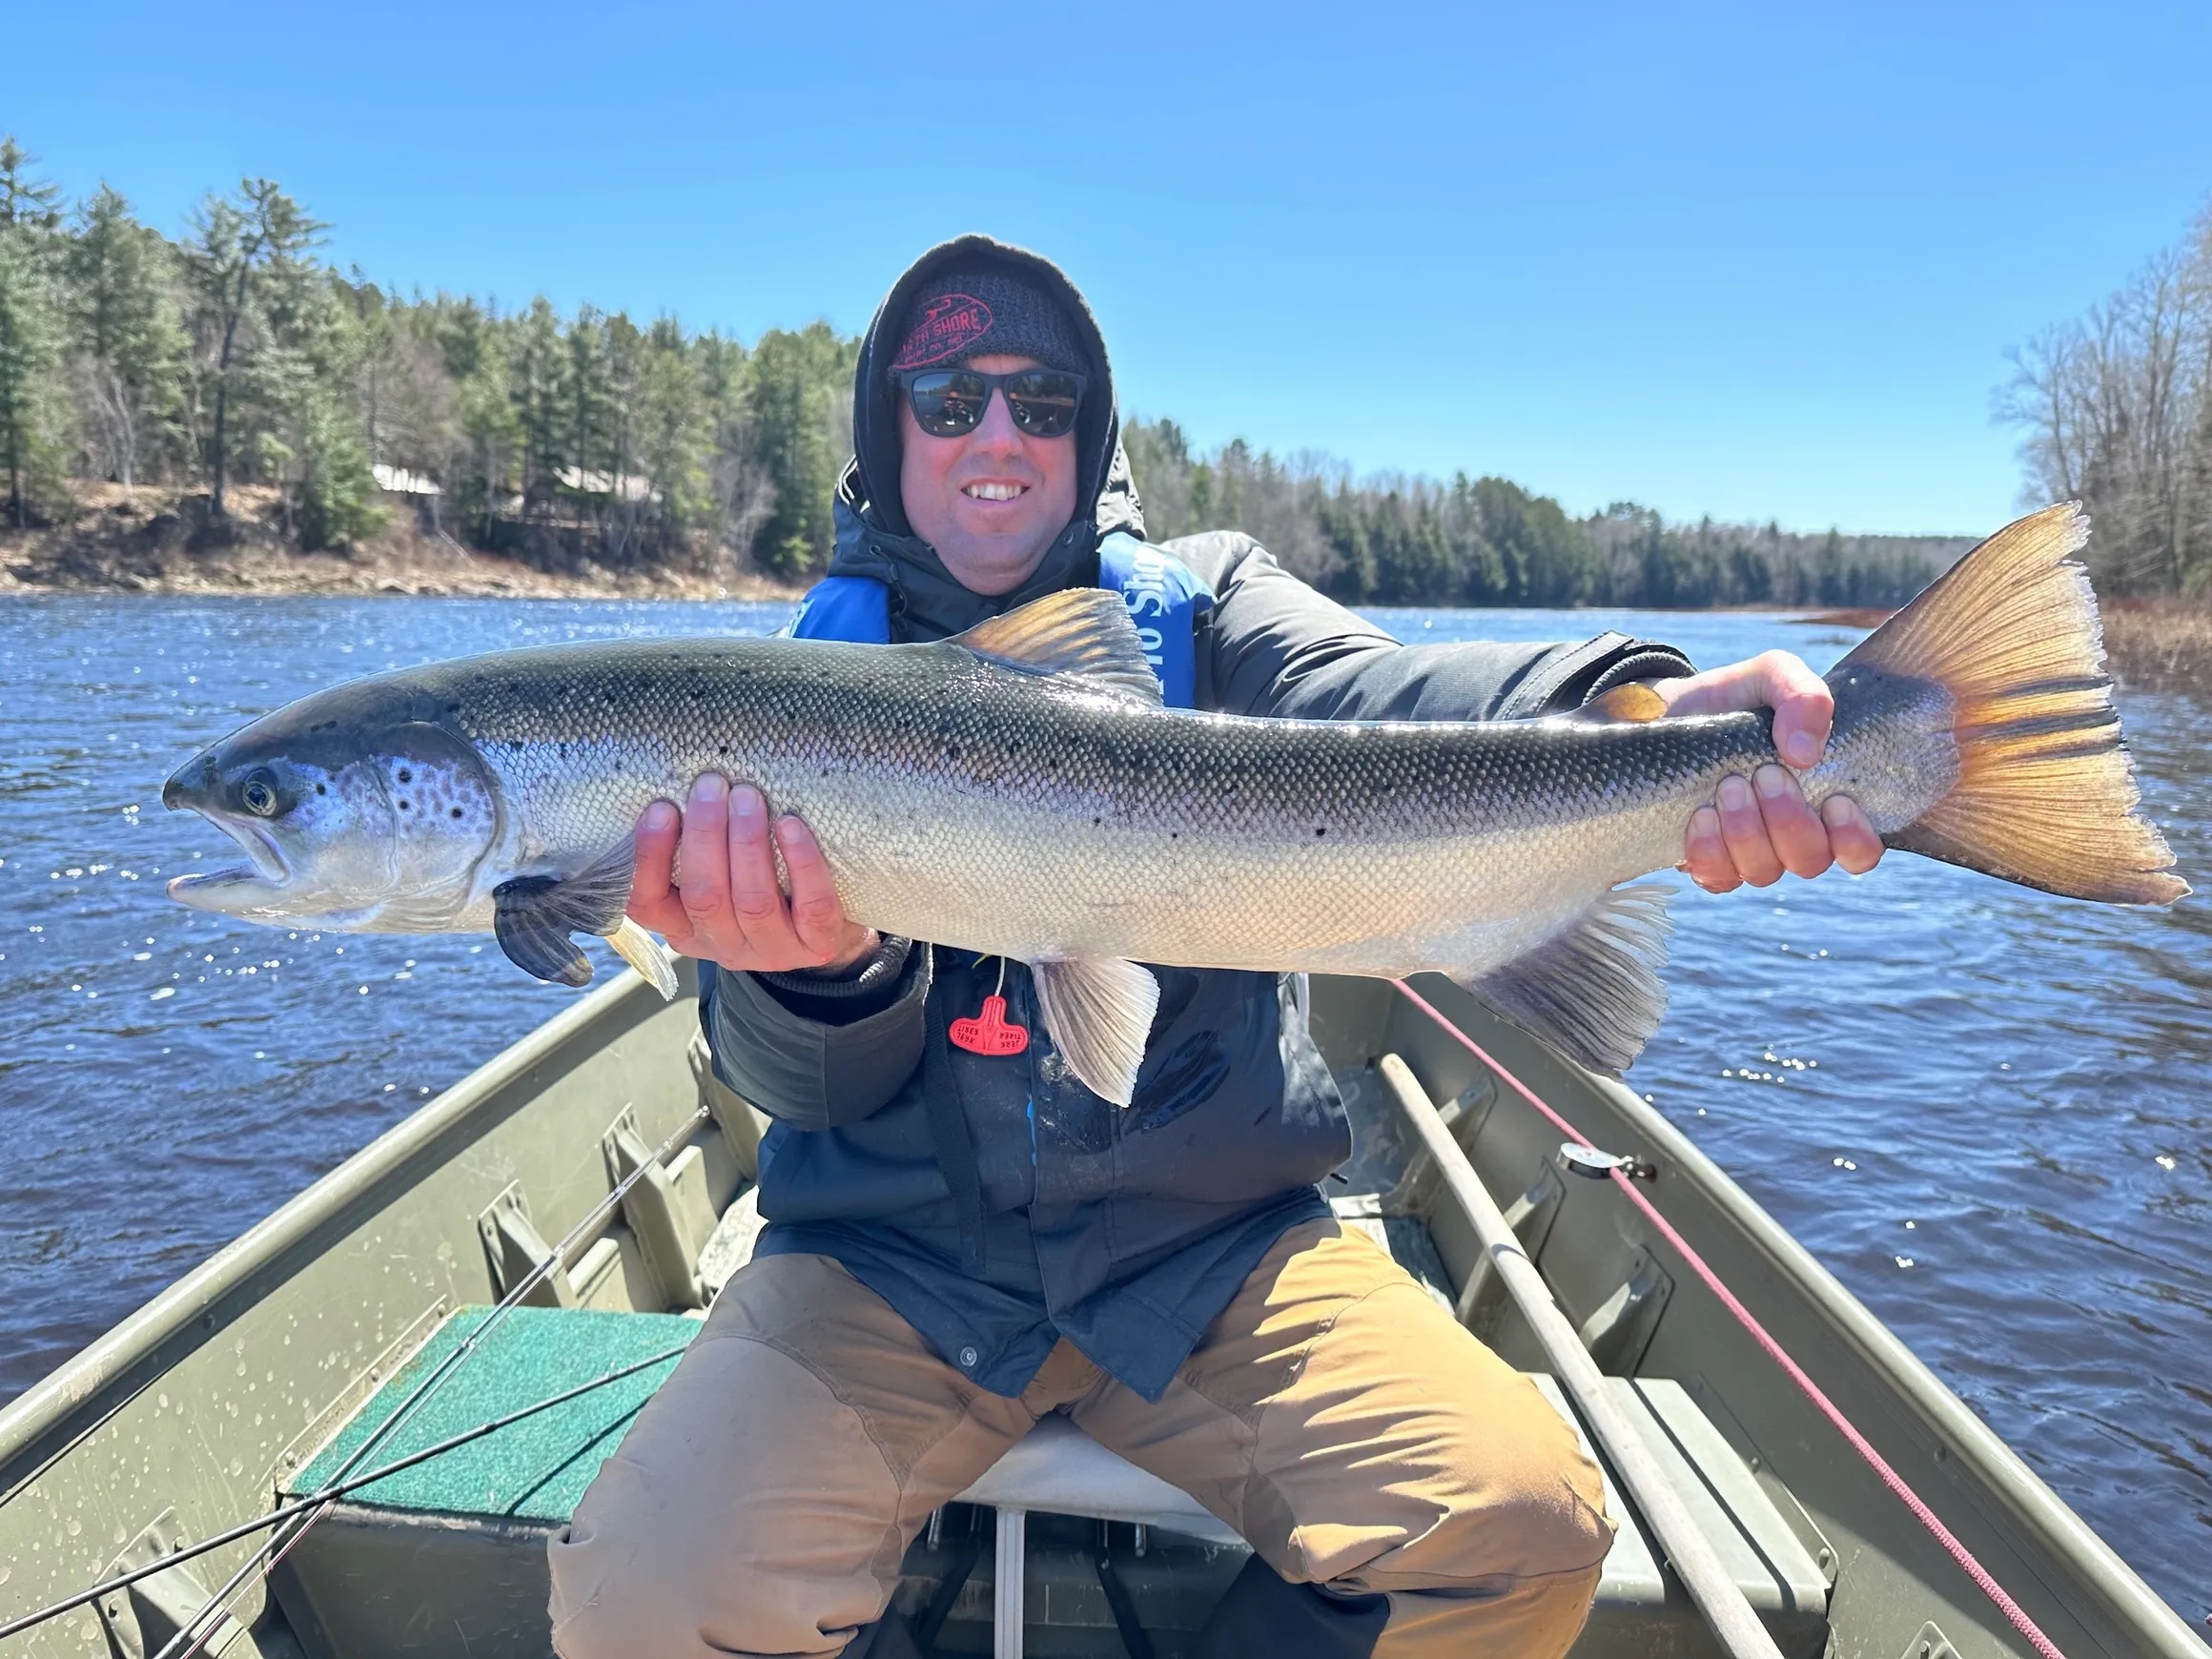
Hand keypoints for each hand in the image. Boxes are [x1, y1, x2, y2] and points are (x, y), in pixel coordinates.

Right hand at [627, 774, 879, 972]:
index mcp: (685, 929)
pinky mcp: (818, 944)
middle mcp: (723, 946)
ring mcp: (773, 950)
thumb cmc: (760, 886)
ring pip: (754, 902)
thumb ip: (695, 848)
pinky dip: (802, 863)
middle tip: (712, 785)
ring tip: (748, 796)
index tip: (662, 808)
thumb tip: (681, 784)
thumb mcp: (716, 876)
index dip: (650, 857)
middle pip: (705, 897)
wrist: (826, 929)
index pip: (649, 905)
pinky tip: (791, 825)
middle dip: (705, 836)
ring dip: (748, 843)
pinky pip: (811, 905)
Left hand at [1646, 651, 1884, 893]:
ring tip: (1729, 785)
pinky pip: (1717, 878)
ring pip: (1764, 872)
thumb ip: (1803, 697)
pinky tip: (1701, 815)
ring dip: (1747, 831)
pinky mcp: (1706, 861)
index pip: (1860, 850)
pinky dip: (1710, 849)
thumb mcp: (1771, 677)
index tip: (1834, 801)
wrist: (1665, 713)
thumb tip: (1805, 753)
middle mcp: (1791, 836)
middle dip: (1788, 820)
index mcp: (1824, 800)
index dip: (1854, 839)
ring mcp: (1748, 853)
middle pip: (1810, 861)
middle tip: (1764, 774)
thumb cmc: (1734, 699)